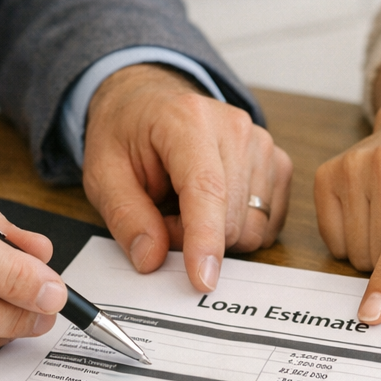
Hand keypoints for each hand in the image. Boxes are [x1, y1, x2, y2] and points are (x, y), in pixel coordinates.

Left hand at [82, 64, 291, 291]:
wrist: (151, 100)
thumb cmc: (128, 134)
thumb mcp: (103, 173)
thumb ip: (125, 216)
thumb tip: (151, 259)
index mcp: (187, 120)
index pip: (206, 189)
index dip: (205, 240)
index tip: (203, 280)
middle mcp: (235, 128)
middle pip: (230, 219)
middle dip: (191, 238)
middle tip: (161, 216)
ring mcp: (262, 144)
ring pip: (251, 227)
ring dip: (215, 234)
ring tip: (185, 206)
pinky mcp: (277, 162)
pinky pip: (267, 224)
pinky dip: (237, 227)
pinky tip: (214, 205)